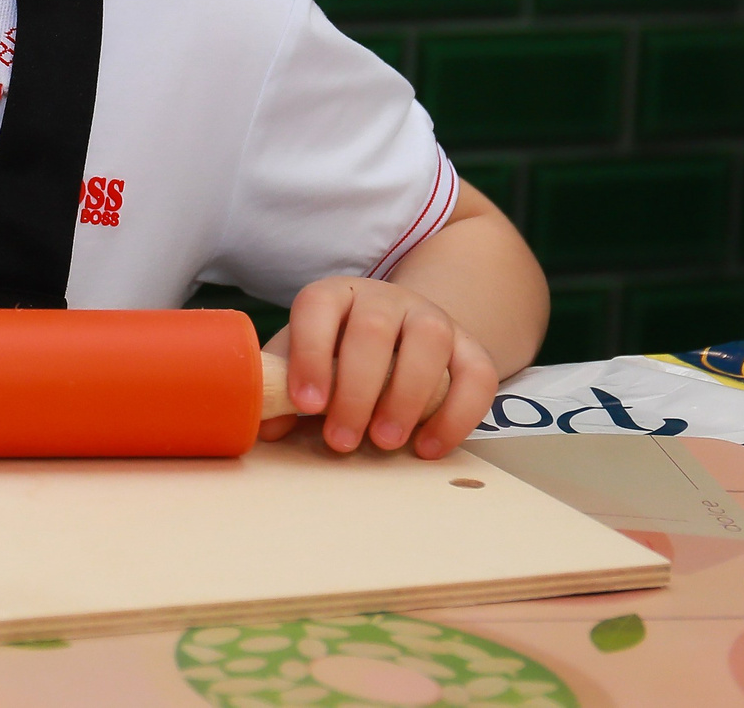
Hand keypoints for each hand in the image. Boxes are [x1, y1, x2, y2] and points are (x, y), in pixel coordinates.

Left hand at [257, 277, 497, 459]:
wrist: (404, 336)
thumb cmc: (341, 353)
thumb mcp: (308, 358)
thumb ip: (285, 384)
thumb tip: (266, 425)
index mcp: (336, 296)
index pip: (318, 306)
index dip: (310, 353)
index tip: (306, 404)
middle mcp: (385, 299)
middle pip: (373, 330)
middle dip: (356, 390)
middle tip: (342, 440)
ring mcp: (432, 318)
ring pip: (428, 341)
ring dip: (406, 397)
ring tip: (384, 442)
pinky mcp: (471, 348)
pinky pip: (477, 375)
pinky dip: (457, 415)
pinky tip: (429, 448)